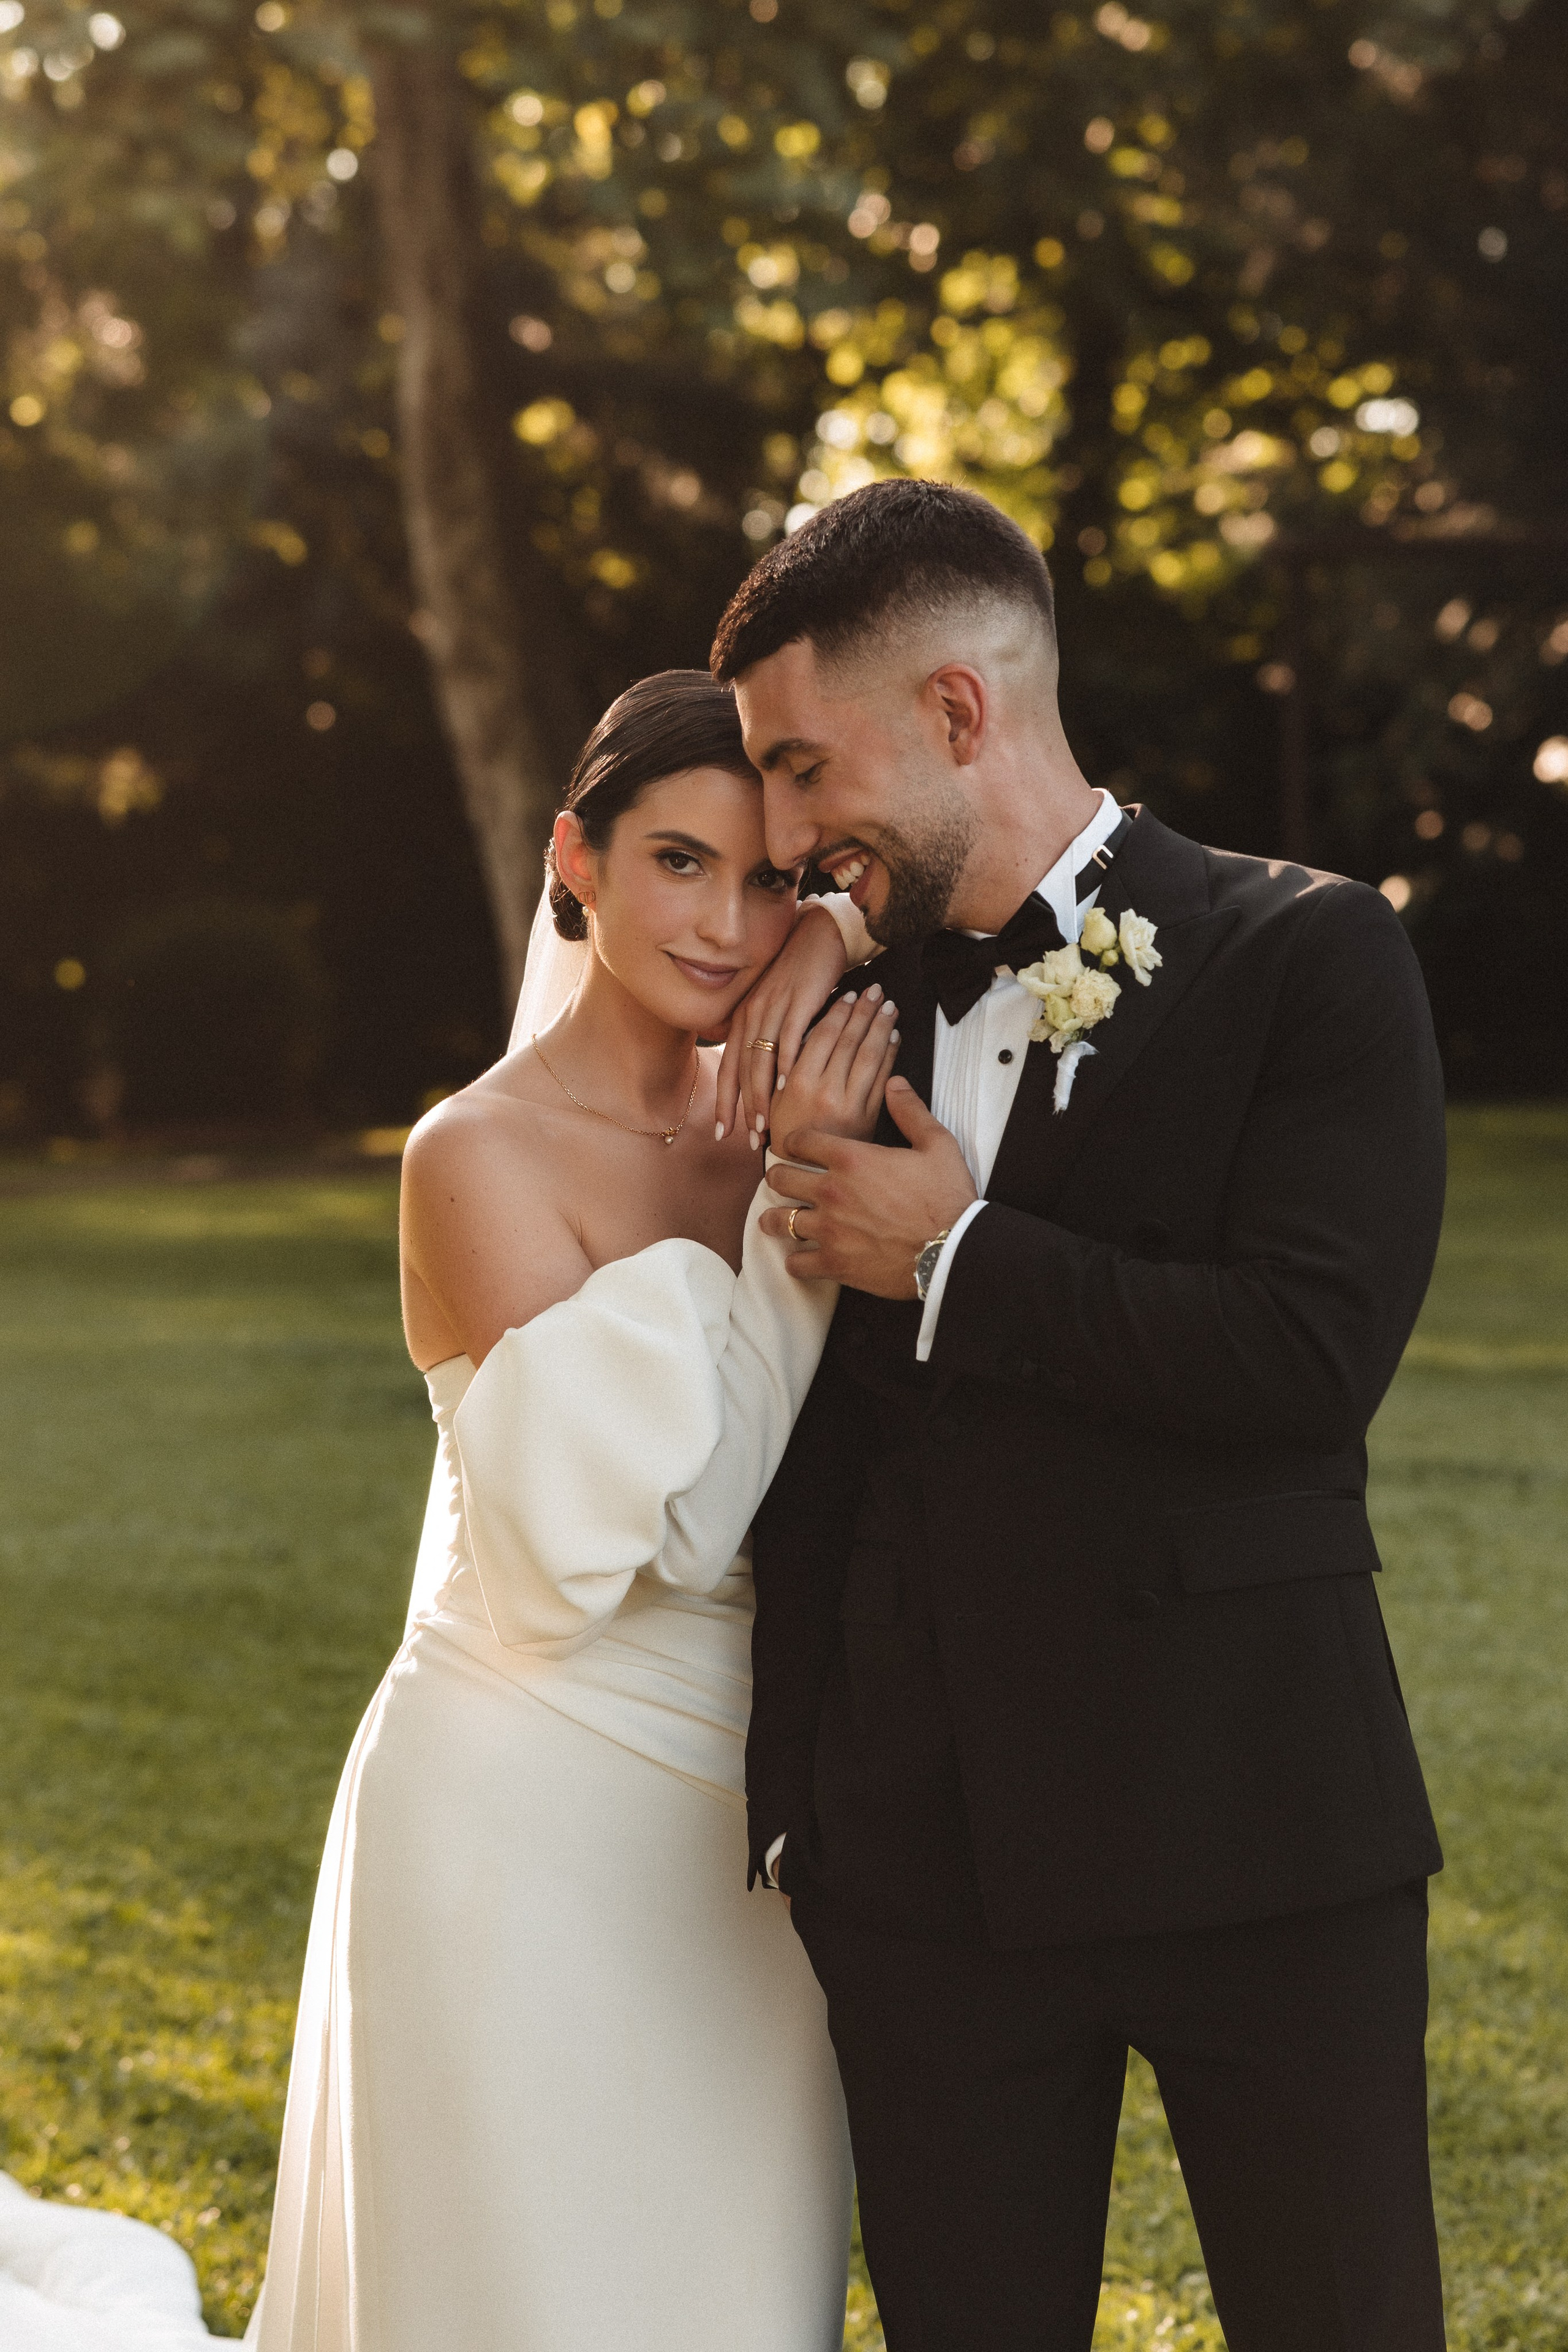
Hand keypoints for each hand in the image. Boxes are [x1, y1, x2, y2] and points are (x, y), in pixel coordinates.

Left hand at [716, 902, 848, 1148]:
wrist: (817, 936)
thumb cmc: (798, 975)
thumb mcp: (773, 1007)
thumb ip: (764, 1035)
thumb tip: (762, 1071)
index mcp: (743, 1019)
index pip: (729, 1068)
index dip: (725, 1102)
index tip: (725, 1132)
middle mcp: (751, 1015)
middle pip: (741, 1071)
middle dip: (742, 1109)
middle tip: (747, 1141)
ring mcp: (772, 1009)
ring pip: (761, 1061)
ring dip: (762, 1098)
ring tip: (765, 1126)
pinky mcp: (797, 1002)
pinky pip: (789, 1040)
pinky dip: (787, 1067)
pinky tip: (787, 1090)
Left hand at [760, 1079, 978, 1295]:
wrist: (952, 1250)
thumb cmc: (947, 1197)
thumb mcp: (937, 1144)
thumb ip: (911, 1111)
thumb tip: (895, 1083)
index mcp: (852, 1158)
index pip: (800, 1140)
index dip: (795, 1141)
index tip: (797, 1147)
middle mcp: (832, 1191)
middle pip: (779, 1178)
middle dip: (779, 1177)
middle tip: (783, 1181)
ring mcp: (829, 1229)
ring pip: (778, 1221)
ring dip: (776, 1219)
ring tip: (776, 1220)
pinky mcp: (834, 1263)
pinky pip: (796, 1263)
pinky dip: (796, 1261)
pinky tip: (801, 1257)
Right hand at [772, 984, 899, 1150]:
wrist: (805, 1176)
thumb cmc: (787, 1133)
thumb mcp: (776, 1099)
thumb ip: (791, 1068)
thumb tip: (814, 1032)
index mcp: (796, 1083)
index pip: (823, 1036)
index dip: (838, 1012)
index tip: (850, 994)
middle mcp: (823, 1091)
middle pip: (849, 1041)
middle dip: (864, 1012)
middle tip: (876, 990)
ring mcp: (848, 1105)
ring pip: (868, 1056)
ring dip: (881, 1028)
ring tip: (890, 1007)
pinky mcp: (867, 1118)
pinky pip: (882, 1080)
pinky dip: (890, 1056)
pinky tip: (894, 1037)